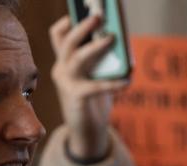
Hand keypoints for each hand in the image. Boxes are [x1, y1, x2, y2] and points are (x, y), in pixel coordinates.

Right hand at [49, 14, 129, 160]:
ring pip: (77, 58)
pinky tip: (128, 80)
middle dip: (82, 27)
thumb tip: (118, 38)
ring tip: (112, 37)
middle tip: (98, 15)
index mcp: (65, 62)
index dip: (67, 22)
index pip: (58, 36)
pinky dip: (113, 82)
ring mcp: (66, 84)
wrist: (87, 132)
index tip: (79, 10)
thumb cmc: (94, 101)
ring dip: (95, 46)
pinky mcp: (76, 98)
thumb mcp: (96, 75)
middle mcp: (61, 70)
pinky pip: (96, 86)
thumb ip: (103, 59)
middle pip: (66, 42)